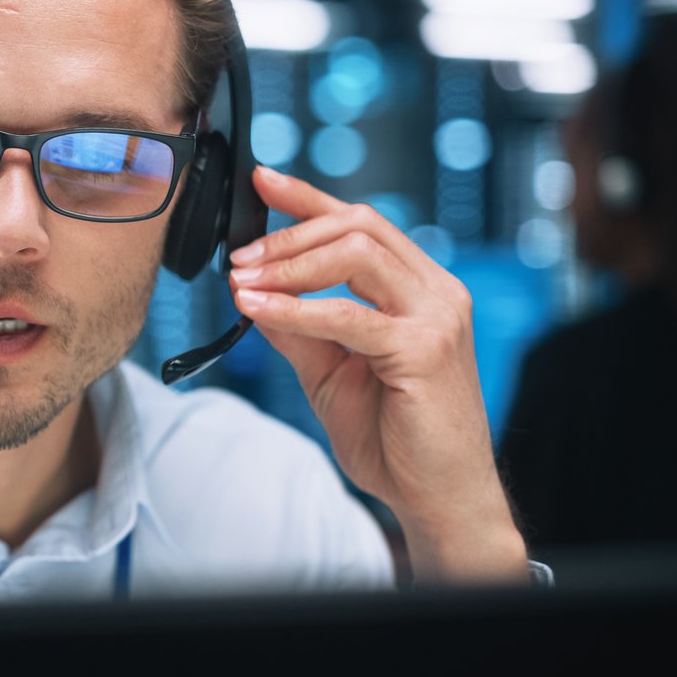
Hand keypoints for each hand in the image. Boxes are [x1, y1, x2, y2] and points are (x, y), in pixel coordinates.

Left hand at [227, 166, 527, 583]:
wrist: (436, 495)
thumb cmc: (393, 435)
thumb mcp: (330, 371)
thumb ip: (298, 329)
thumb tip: (253, 291)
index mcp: (419, 290)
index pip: (363, 223)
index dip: (309, 197)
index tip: (262, 181)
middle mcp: (436, 293)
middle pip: (359, 226)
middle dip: (289, 234)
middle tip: (240, 258)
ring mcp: (436, 318)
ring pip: (357, 255)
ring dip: (289, 264)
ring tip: (243, 281)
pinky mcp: (424, 351)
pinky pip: (348, 315)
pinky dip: (296, 309)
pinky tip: (259, 310)